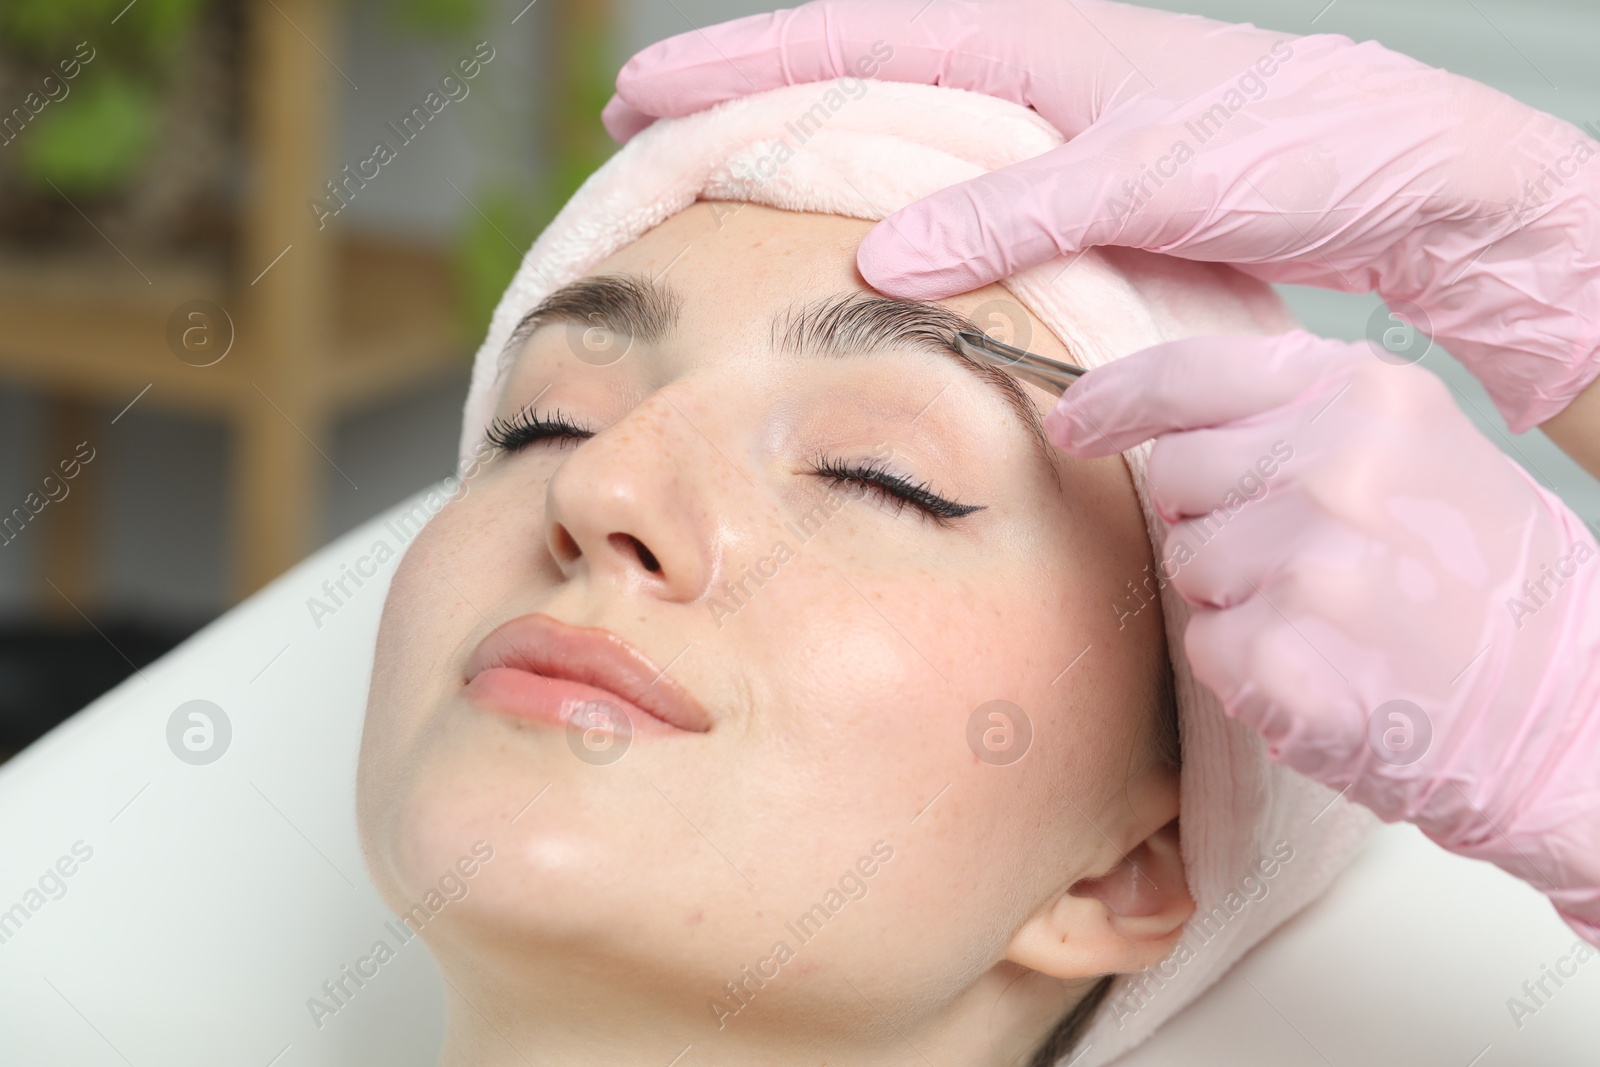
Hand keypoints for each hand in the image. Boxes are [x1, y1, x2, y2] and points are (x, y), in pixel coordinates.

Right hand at [605, 0, 1599, 431]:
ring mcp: (1046, 147)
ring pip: (896, 150)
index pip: (853, 43)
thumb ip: (1020, 208)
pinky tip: (854, 265)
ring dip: (805, 171)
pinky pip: (950, 209)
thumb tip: (883, 255)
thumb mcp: (1155, 174)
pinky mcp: (1073, 207)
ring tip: (719, 203)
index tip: (644, 94)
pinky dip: (885, 227)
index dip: (741, 67)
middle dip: (745, 108)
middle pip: (853, 86)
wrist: (1409, 183)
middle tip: (646, 144)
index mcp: (1029, 47)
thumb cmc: (1300, 146)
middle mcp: (1025, 88)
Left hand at [1046, 331, 1599, 943]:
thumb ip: (1306, 420)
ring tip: (1337, 620)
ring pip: (1187, 570)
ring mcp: (1305, 562)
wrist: (1570, 718)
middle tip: (1307, 563)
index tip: (1072, 423)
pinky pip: (1207, 649)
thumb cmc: (1492, 588)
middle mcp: (1330, 464)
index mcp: (1366, 396)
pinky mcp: (1283, 657)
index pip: (1189, 373)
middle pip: (1172, 479)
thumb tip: (1178, 418)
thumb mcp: (1423, 454)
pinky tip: (1331, 671)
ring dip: (1236, 602)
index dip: (1116, 399)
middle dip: (1211, 522)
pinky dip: (1251, 672)